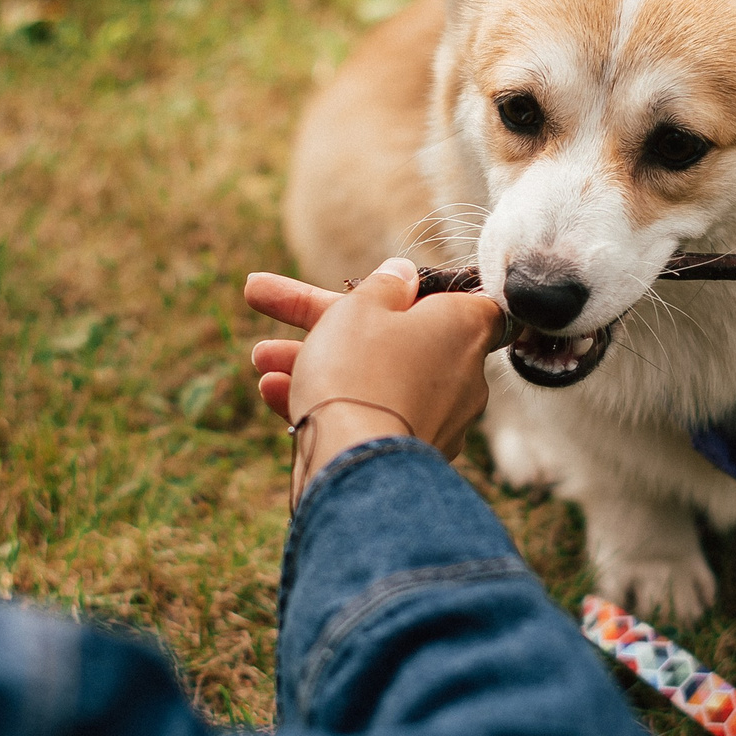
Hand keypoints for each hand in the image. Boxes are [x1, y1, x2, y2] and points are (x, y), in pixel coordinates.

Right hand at [244, 259, 503, 489]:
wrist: (353, 461)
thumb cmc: (362, 369)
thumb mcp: (362, 307)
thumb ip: (384, 285)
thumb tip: (403, 275)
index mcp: (464, 328)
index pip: (475, 303)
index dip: (436, 292)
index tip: (403, 288)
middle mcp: (462, 375)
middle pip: (398, 335)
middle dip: (330, 322)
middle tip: (271, 300)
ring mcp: (439, 418)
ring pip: (376, 377)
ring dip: (316, 362)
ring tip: (261, 359)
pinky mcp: (410, 452)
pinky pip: (371, 415)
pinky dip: (329, 402)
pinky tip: (274, 391)